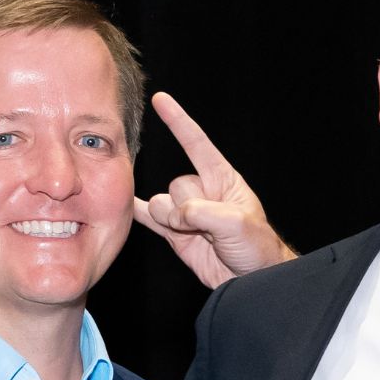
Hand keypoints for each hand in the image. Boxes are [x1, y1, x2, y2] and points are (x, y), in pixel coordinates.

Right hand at [132, 93, 294, 286]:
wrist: (252, 281)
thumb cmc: (258, 248)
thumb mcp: (239, 225)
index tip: (161, 99)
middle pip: (176, 185)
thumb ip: (205, 212)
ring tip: (196, 236)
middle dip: (186, 207)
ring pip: (160, 204)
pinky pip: (149, 218)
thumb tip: (175, 214)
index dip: (179, 121)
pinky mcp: (175, 233)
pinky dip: (136, 211)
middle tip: (209, 228)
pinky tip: (121, 201)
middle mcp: (202, 192)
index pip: (197, 143)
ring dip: (171, 221)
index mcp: (223, 179)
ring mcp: (187, 212)